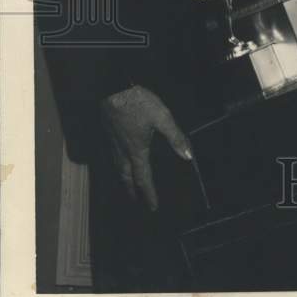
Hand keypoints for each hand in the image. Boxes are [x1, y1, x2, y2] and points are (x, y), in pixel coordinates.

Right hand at [99, 84, 192, 210]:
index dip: (149, 194)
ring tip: (126, 184)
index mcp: (137, 151)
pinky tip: (119, 158)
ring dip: (123, 179)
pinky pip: (112, 156)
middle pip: (126, 177)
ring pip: (117, 167)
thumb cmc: (138, 103)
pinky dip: (117, 165)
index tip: (152, 207)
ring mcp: (113, 142)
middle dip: (131, 190)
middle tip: (134, 201)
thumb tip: (188, 156)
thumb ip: (175, 137)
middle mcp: (122, 151)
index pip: (143, 179)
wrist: (112, 88)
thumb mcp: (162, 118)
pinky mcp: (108, 133)